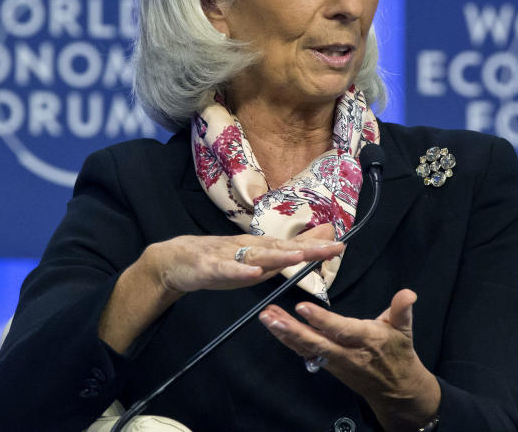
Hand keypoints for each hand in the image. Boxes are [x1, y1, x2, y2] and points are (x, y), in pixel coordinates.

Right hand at [99, 225, 342, 352]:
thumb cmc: (219, 260)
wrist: (175, 261)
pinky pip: (226, 269)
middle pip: (282, 248)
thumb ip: (282, 253)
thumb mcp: (253, 259)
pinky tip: (252, 273)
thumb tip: (312, 245)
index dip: (317, 246)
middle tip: (334, 247)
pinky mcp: (209, 267)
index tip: (342, 245)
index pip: (292, 246)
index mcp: (259, 248)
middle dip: (308, 248)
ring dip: (279, 255)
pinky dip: (239, 270)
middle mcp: (248, 248)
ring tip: (300, 255)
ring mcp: (229, 256)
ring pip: (257, 255)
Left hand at [259, 289, 440, 431]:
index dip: (321, 320)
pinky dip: (289, 341)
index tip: (301, 307)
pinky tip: (274, 329)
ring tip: (266, 318)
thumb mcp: (404, 330)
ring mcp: (335, 361)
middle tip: (271, 316)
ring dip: (284, 334)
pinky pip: (305, 352)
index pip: (340, 329)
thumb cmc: (398, 354)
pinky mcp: (328, 364)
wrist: (396, 389)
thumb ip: (402, 309)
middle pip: (315, 342)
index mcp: (366, 339)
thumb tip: (408, 293)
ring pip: (306, 347)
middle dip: (291, 330)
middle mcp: (347, 352)